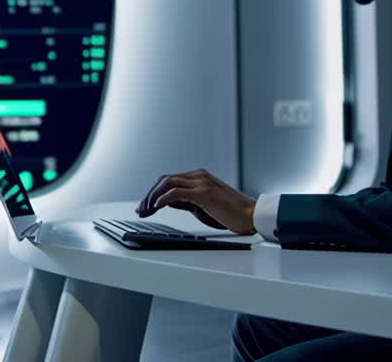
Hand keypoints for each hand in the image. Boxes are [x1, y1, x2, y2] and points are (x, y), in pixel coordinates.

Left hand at [135, 169, 256, 234]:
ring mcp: (201, 183)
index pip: (169, 181)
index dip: (153, 193)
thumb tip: (168, 202)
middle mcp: (198, 176)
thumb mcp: (202, 206)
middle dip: (149, 194)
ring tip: (146, 209)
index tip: (144, 206)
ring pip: (168, 182)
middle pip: (165, 180)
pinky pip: (177, 192)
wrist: (251, 216)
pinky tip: (157, 206)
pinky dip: (163, 198)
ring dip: (153, 196)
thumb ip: (186, 201)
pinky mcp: (204, 193)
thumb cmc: (230, 213)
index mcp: (198, 178)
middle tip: (140, 209)